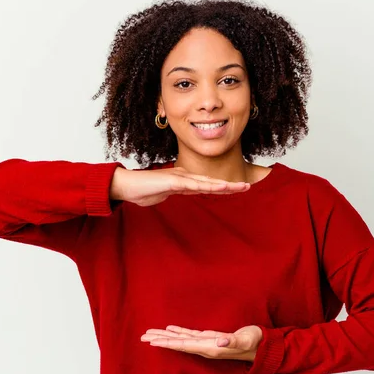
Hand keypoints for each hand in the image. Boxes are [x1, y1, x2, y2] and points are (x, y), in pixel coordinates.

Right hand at [110, 167, 250, 206]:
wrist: (125, 186)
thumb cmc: (140, 191)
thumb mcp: (160, 196)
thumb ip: (168, 195)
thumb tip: (170, 196)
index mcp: (182, 181)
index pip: (206, 186)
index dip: (221, 187)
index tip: (235, 190)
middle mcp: (184, 177)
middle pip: (211, 182)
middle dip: (230, 185)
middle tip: (247, 186)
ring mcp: (180, 178)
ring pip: (207, 182)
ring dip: (225, 185)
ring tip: (241, 187)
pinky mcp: (173, 180)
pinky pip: (194, 185)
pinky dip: (208, 186)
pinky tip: (220, 187)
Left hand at [140, 325, 262, 361]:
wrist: (260, 346)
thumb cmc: (253, 341)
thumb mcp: (245, 340)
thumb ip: (232, 341)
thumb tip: (220, 342)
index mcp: (210, 348)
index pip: (184, 345)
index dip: (168, 343)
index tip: (153, 341)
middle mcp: (204, 347)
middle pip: (177, 343)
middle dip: (160, 340)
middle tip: (142, 337)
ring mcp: (205, 343)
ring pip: (181, 339)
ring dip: (165, 336)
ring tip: (150, 334)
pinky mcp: (209, 337)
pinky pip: (189, 335)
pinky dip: (178, 332)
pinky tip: (170, 330)